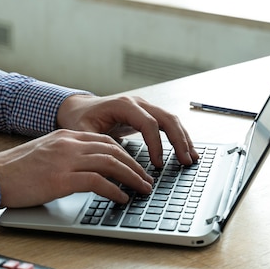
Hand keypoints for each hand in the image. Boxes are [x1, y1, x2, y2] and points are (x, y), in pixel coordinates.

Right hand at [0, 130, 153, 207]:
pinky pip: (97, 182)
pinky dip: (114, 190)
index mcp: (64, 136)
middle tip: (146, 180)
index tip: (135, 167)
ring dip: (131, 177)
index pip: (104, 141)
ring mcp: (65, 160)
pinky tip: (121, 198)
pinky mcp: (61, 179)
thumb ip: (65, 157)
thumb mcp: (43, 155)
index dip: (125, 155)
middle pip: (113, 150)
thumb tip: (86, 171)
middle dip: (134, 166)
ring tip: (142, 189)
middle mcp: (68, 144)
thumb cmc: (14, 171)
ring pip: (111, 163)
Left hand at [56, 94, 197, 166]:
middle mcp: (137, 103)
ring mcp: (144, 107)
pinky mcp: (146, 115)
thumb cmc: (79, 119)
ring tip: (191, 158)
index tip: (157, 164)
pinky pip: (166, 124)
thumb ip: (98, 146)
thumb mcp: (83, 133)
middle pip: (166, 118)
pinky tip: (185, 151)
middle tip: (185, 161)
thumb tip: (115, 165)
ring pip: (171, 120)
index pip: (148, 124)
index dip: (155, 145)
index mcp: (123, 105)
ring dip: (183, 139)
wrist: (77, 108)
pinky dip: (178, 137)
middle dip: (178, 140)